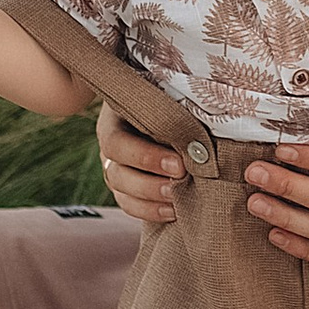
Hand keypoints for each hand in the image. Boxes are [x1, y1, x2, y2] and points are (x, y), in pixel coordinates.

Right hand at [99, 99, 182, 228]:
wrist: (164, 108)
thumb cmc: (166, 97)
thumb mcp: (164, 96)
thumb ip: (173, 113)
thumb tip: (198, 135)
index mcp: (113, 121)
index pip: (117, 143)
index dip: (145, 158)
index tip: (179, 165)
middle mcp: (110, 148)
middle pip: (116, 174)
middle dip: (149, 185)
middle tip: (181, 183)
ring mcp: (115, 169)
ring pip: (122, 194)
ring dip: (150, 202)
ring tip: (177, 203)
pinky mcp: (126, 187)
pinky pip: (130, 206)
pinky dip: (151, 212)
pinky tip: (173, 212)